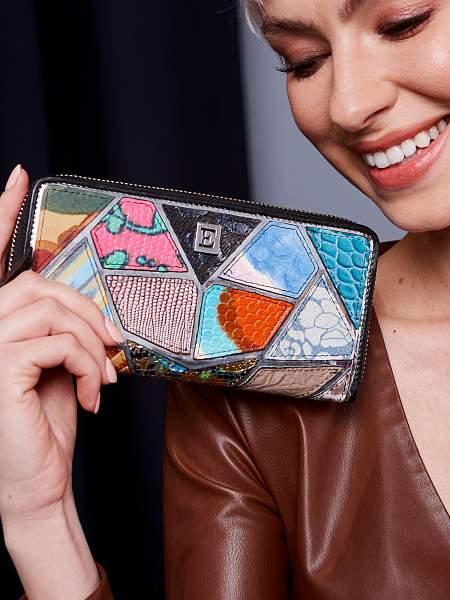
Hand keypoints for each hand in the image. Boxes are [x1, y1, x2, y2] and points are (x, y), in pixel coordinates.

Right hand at [0, 165, 122, 598]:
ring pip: (52, 311)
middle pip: (37, 285)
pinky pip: (60, 342)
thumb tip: (89, 305)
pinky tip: (95, 392)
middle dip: (84, 309)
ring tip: (104, 376)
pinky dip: (89, 363)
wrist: (38, 479)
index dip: (1, 212)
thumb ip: (63, 327)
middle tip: (111, 342)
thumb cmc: (47, 422)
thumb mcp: (60, 363)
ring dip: (92, 343)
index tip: (18, 176)